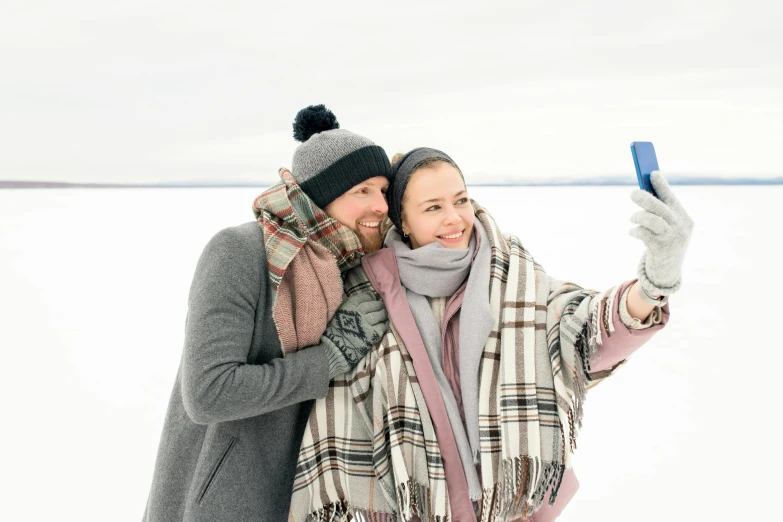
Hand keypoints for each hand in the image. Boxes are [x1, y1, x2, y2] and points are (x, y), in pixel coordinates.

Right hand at [321, 290, 388, 378]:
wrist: (335, 349)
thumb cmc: (334, 331)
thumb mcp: (338, 313)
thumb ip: (348, 305)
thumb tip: (358, 301)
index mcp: (350, 305)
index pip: (365, 297)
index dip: (371, 297)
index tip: (373, 298)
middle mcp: (359, 312)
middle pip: (374, 305)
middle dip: (378, 305)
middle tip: (381, 306)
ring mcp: (367, 323)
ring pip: (380, 315)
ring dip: (383, 314)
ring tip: (384, 315)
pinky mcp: (372, 334)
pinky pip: (382, 326)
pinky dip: (384, 324)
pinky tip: (384, 324)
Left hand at [629, 171, 693, 300]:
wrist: (667, 272)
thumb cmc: (663, 243)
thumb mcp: (666, 227)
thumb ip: (658, 212)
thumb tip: (642, 192)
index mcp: (685, 219)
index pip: (672, 198)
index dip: (662, 185)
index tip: (652, 172)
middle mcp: (681, 228)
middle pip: (662, 208)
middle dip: (646, 198)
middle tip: (632, 193)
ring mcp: (673, 240)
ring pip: (655, 221)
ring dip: (639, 216)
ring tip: (632, 218)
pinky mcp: (661, 250)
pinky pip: (645, 235)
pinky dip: (636, 230)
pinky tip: (633, 231)